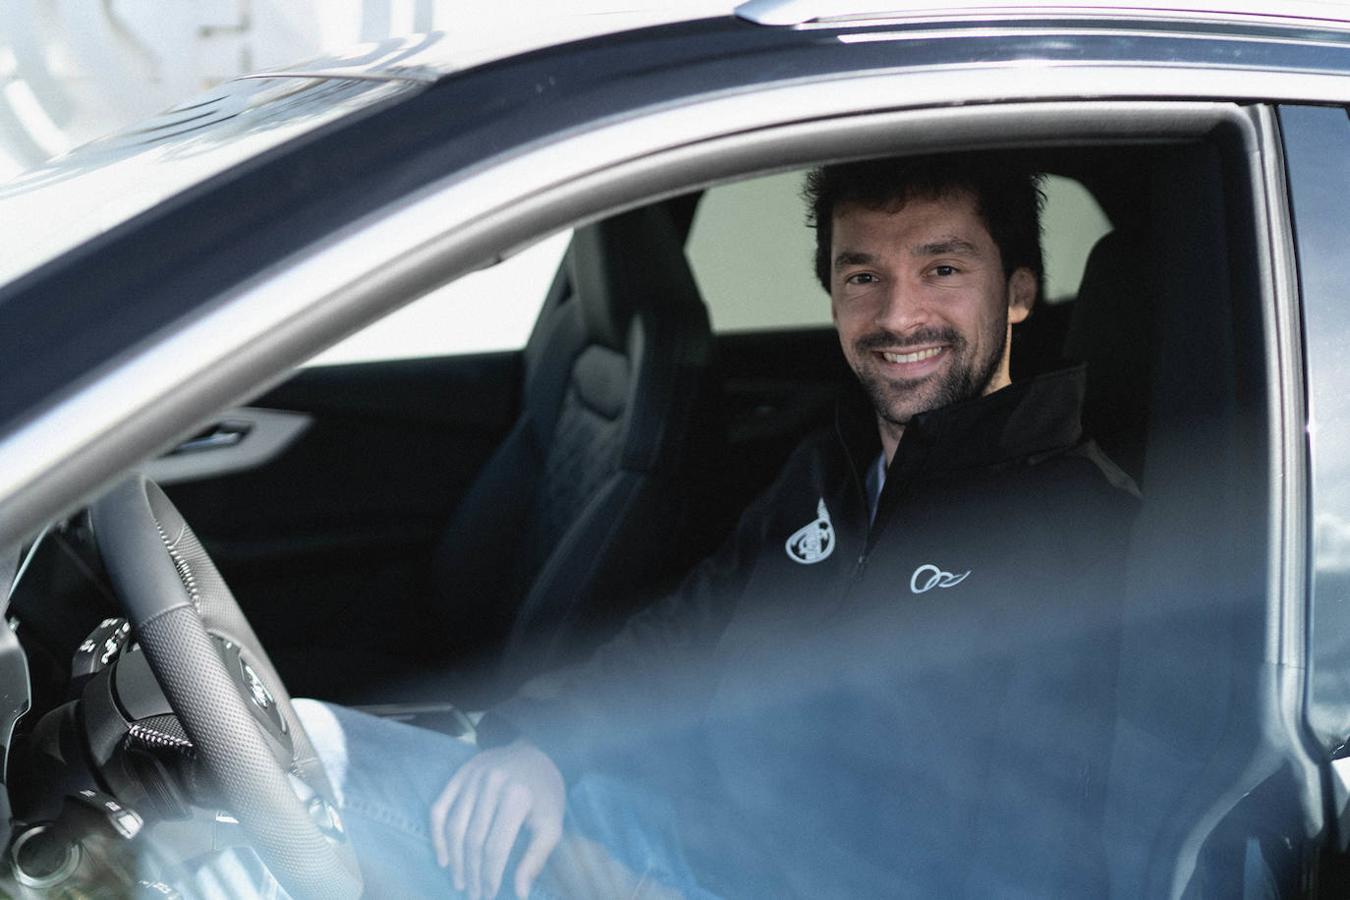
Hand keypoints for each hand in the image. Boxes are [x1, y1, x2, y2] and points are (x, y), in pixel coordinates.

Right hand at [431, 739, 565, 899]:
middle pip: (473, 840)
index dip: (490, 876)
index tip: (490, 895)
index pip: (495, 847)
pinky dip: (437, 835)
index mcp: (517, 797)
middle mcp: (491, 785)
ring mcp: (472, 778)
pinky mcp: (459, 774)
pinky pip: (439, 808)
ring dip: (455, 860)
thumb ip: (536, 858)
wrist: (537, 750)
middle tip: (473, 894)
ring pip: (454, 827)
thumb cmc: (545, 793)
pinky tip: (443, 858)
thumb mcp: (552, 823)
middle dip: (472, 872)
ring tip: (459, 881)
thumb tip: (520, 893)